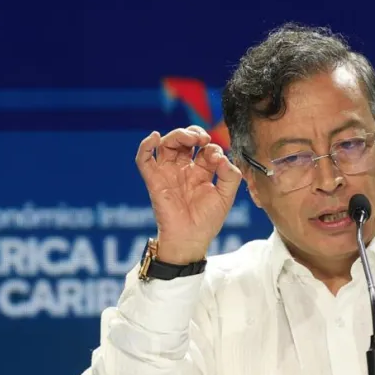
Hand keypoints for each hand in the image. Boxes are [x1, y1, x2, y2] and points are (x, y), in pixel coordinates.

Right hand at [135, 125, 241, 263]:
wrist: (191, 240)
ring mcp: (167, 173)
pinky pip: (143, 160)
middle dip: (193, 133)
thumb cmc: (207, 221)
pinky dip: (145, 146)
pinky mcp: (154, 181)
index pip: (204, 148)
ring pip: (166, 144)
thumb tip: (221, 156)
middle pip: (183, 141)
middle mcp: (183, 169)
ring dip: (177, 135)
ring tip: (190, 138)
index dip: (211, 146)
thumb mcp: (226, 196)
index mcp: (201, 171)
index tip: (217, 158)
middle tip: (202, 139)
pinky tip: (154, 137)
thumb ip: (230, 175)